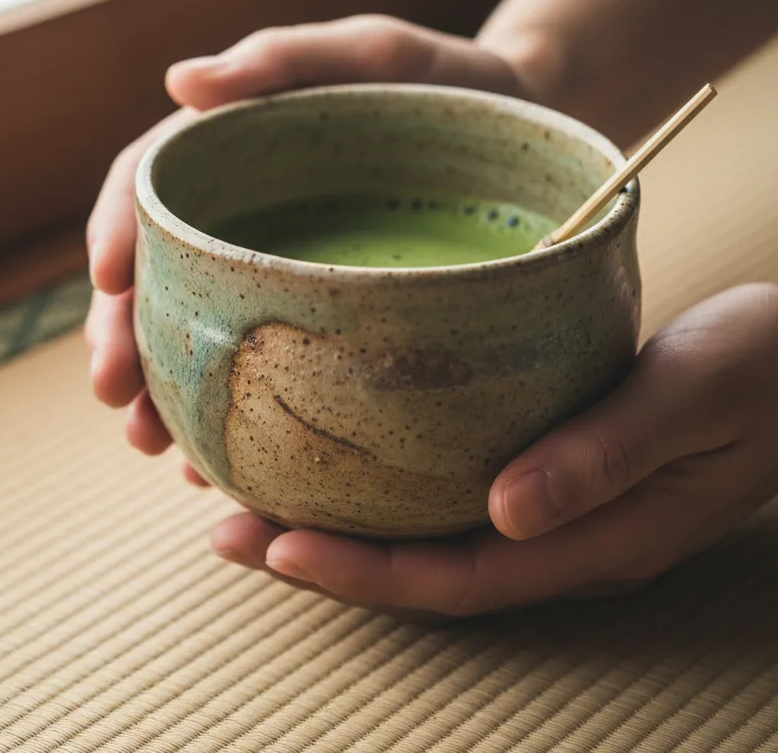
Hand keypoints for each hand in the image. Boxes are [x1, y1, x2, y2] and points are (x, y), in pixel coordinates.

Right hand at [84, 15, 527, 469]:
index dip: (116, 229)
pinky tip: (225, 464)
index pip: (151, 186)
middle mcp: (248, 222)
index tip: (105, 281)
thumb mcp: (376, 57)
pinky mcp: (325, 324)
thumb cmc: (451, 87)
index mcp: (240, 152)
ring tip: (157, 448)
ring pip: (200, 337)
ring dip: (166, 396)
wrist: (530, 139)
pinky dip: (238, 416)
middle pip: (159, 278)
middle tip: (117, 400)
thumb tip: (179, 81)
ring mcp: (282, 277)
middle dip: (126, 339)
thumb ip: (287, 58)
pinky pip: (268, 373)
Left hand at [211, 284, 777, 615]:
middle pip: (420, 566)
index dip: (360, 572)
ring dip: (339, 517)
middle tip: (223, 523)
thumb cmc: (759, 370)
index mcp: (594, 536)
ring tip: (248, 489)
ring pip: (425, 530)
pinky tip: (338, 445)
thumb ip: (604, 453)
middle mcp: (560, 533)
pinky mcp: (546, 461)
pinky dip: (383, 478)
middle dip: (321, 555)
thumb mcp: (691, 396)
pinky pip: (447, 486)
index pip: (455, 578)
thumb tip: (504, 510)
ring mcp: (551, 502)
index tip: (272, 543)